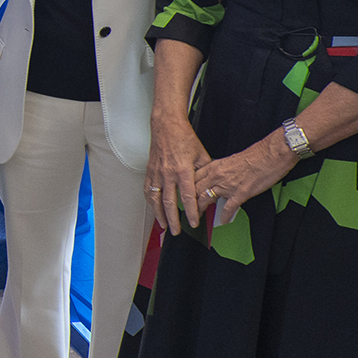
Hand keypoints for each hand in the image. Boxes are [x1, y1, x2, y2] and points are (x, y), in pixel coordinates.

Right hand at [147, 112, 211, 234]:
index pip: (187, 196)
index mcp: (183, 170)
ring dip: (159, 214)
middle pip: (169, 202)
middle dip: (173, 219)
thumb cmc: (184, 138)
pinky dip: (150, 201)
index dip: (191, 212)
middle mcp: (168, 173)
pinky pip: (148, 189)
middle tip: (177, 231)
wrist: (166, 126)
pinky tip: (153, 209)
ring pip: (155, 198)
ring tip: (163, 225)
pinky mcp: (150, 170)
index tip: (194, 223)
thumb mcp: (201, 155)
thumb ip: (204, 173)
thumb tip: (210, 188)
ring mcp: (157, 172)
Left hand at [193, 136, 297, 225]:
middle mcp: (217, 175)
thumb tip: (214, 177)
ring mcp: (227, 185)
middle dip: (188, 202)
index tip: (182, 195)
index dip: (185, 188)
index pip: (192, 178)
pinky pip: (228, 208)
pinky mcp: (240, 193)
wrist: (270, 155)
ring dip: (200, 211)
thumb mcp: (229, 160)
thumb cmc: (254, 155)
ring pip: (206, 199)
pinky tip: (223, 221)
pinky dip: (224, 216)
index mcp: (214, 166)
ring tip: (197, 218)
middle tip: (185, 210)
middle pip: (195, 190)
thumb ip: (219, 170)